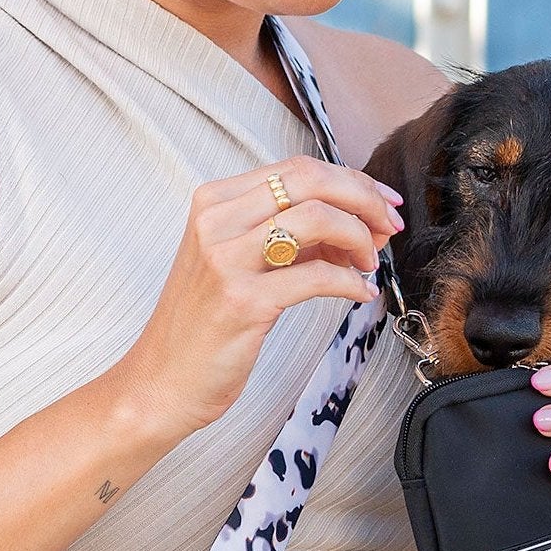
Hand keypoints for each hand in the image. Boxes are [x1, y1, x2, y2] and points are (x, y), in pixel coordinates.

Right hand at [114, 153, 403, 446]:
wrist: (161, 382)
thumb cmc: (204, 324)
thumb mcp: (238, 261)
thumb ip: (288, 234)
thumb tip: (356, 220)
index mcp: (214, 201)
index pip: (298, 168)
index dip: (352, 180)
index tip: (382, 203)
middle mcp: (216, 221)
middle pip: (312, 182)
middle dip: (364, 199)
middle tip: (388, 227)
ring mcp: (226, 259)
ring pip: (317, 218)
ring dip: (359, 238)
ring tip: (370, 264)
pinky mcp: (243, 301)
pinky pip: (317, 276)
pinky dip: (351, 283)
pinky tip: (360, 293)